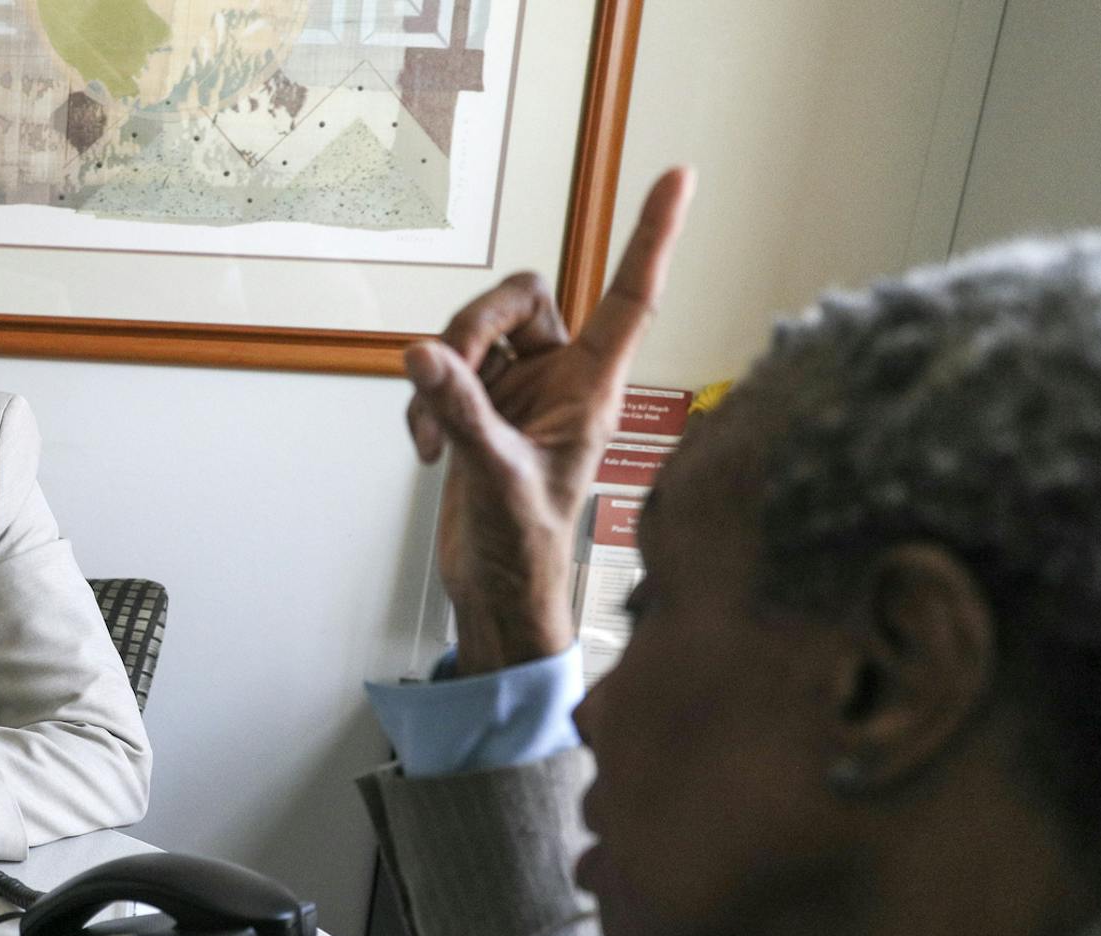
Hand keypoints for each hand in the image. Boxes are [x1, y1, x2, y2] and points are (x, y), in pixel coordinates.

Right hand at [404, 167, 694, 674]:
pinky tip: (423, 447)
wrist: (496, 593)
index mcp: (592, 389)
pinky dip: (424, 400)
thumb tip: (423, 354)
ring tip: (428, 434)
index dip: (652, 235)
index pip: (632, 297)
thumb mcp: (493, 477)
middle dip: (472, 327)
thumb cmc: (524, 550)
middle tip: (446, 374)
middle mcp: (560, 380)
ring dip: (441, 372)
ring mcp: (518, 392)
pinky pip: (445, 369)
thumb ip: (459, 412)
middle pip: (521, 298)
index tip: (677, 177)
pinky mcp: (479, 408)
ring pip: (474, 332)